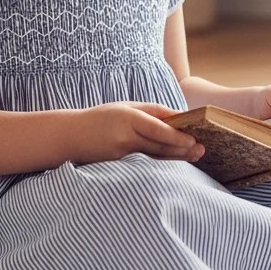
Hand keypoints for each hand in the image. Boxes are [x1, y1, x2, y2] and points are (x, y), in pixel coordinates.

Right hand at [69, 101, 204, 164]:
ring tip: (194, 155)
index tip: (193, 137)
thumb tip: (175, 116)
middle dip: (181, 147)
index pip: (158, 126)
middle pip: (159, 142)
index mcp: (128, 117)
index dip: (176, 134)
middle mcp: (126, 134)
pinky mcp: (119, 162)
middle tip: (201, 150)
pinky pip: (144, 159)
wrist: (69, 136)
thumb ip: (148, 112)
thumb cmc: (99, 118)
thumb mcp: (123, 107)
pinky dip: (160, 158)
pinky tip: (174, 158)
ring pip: (155, 153)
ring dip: (176, 155)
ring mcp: (122, 150)